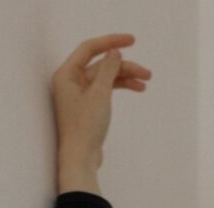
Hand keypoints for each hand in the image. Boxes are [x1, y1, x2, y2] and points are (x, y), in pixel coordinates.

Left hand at [51, 33, 151, 167]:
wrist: (81, 160)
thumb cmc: (85, 128)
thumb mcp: (100, 94)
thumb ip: (108, 69)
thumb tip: (114, 52)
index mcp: (67, 75)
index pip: (90, 49)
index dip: (111, 42)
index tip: (132, 41)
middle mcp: (71, 82)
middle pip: (101, 65)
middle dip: (124, 67)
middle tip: (147, 73)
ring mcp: (79, 95)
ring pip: (105, 78)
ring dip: (125, 78)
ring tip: (145, 82)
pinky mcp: (87, 108)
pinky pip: (105, 90)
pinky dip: (119, 88)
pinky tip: (136, 89)